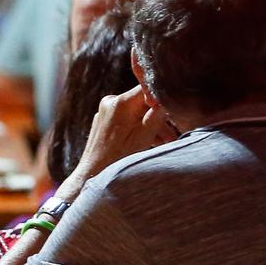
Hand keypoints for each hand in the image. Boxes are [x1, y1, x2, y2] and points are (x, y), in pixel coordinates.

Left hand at [57, 85, 168, 200]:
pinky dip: (140, 129)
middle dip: (160, 118)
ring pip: (137, 113)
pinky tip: (151, 143)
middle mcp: (111, 103)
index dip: (163, 97)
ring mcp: (106, 113)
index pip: (147, 88)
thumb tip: (167, 101)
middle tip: (173, 136)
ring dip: (152, 126)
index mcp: (119, 103)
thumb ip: (156, 117)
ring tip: (165, 143)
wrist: (91, 176)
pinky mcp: (105, 123)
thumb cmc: (115, 160)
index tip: (175, 110)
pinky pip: (128, 120)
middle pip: (144, 102)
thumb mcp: (142, 139)